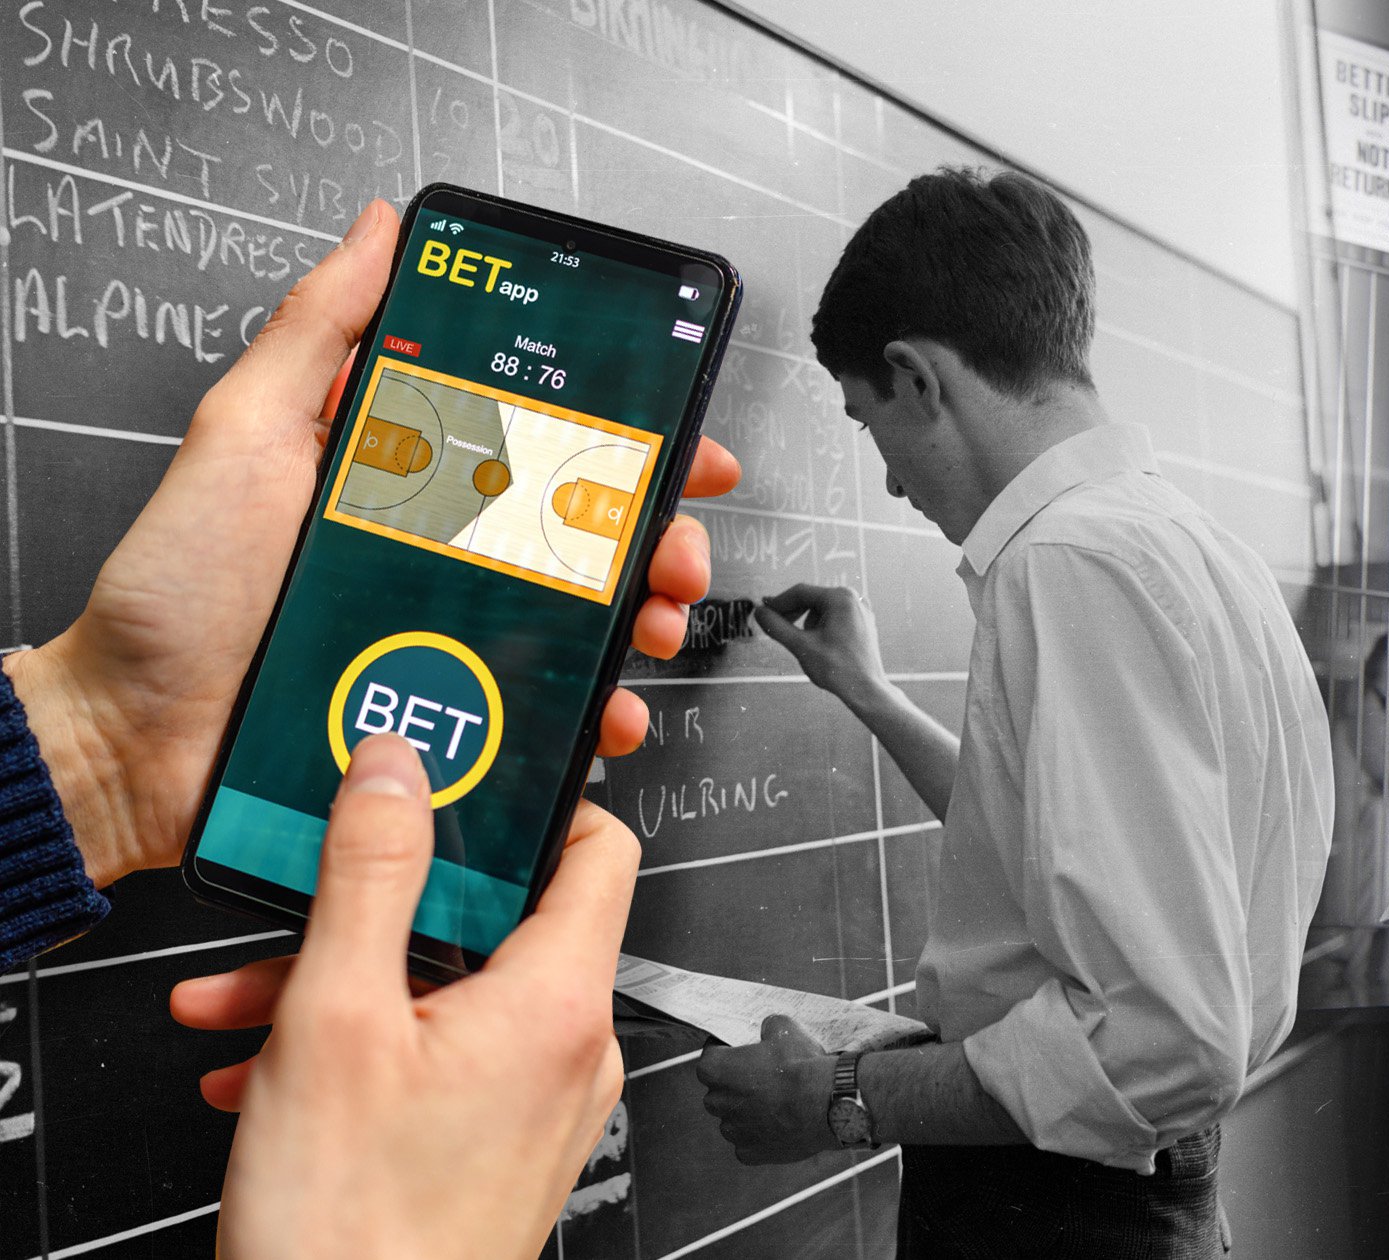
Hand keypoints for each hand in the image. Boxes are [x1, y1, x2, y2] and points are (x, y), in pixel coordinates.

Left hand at [2, 199, 741, 887]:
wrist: (131, 738)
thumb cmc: (174, 592)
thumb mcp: (244, 435)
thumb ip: (317, 331)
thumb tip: (377, 231)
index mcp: (409, 475)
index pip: (544, 440)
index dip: (630, 440)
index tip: (683, 444)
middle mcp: (445, 553)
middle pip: (591, 532)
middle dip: (660, 537)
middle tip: (674, 552)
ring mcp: (456, 636)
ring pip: (592, 622)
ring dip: (649, 620)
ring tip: (654, 626)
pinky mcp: (457, 711)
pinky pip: (553, 711)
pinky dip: (600, 711)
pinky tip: (609, 708)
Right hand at [167, 735, 634, 1258]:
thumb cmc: (354, 1229)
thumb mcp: (337, 1017)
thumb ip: (370, 876)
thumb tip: (398, 769)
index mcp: (560, 1001)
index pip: (597, 846)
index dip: (530, 801)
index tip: (458, 783)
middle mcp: (573, 1050)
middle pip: (497, 922)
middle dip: (378, 911)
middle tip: (297, 908)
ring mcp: (541, 1104)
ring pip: (450, 996)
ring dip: (343, 986)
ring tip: (242, 1008)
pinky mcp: (500, 1147)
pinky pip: (443, 1062)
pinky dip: (363, 1050)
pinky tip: (266, 1071)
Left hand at [694, 1015, 837, 1163]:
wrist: (825, 1103)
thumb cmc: (801, 1066)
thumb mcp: (785, 1029)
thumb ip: (768, 1028)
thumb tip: (769, 1030)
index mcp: (716, 1069)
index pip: (710, 1057)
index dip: (727, 1052)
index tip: (741, 1050)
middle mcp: (717, 1101)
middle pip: (719, 1091)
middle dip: (736, 1085)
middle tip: (763, 1077)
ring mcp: (732, 1130)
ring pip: (734, 1119)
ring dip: (749, 1111)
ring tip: (778, 1103)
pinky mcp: (749, 1153)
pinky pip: (749, 1143)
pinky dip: (761, 1135)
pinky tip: (782, 1124)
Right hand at [754, 581, 890, 706]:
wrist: (866, 690)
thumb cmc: (837, 668)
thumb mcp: (801, 646)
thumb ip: (776, 626)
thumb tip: (758, 611)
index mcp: (841, 598)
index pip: (800, 592)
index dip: (778, 602)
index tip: (763, 612)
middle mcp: (854, 598)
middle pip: (813, 599)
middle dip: (793, 613)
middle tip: (776, 627)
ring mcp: (861, 611)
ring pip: (823, 610)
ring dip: (808, 622)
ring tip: (805, 644)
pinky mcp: (863, 624)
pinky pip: (835, 618)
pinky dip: (821, 627)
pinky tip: (818, 644)